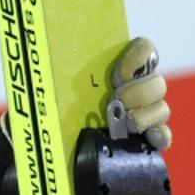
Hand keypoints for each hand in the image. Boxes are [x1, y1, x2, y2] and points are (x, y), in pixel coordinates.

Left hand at [0, 37, 171, 149]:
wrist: (43, 144)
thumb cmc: (44, 108)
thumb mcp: (44, 86)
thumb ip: (49, 72)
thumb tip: (33, 57)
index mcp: (110, 69)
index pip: (143, 49)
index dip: (137, 56)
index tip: (118, 72)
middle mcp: (130, 89)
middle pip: (155, 81)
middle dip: (140, 91)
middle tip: (119, 100)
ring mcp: (139, 114)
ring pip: (160, 108)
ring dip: (147, 115)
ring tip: (128, 123)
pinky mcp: (141, 139)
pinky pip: (162, 135)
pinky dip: (160, 135)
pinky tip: (152, 137)